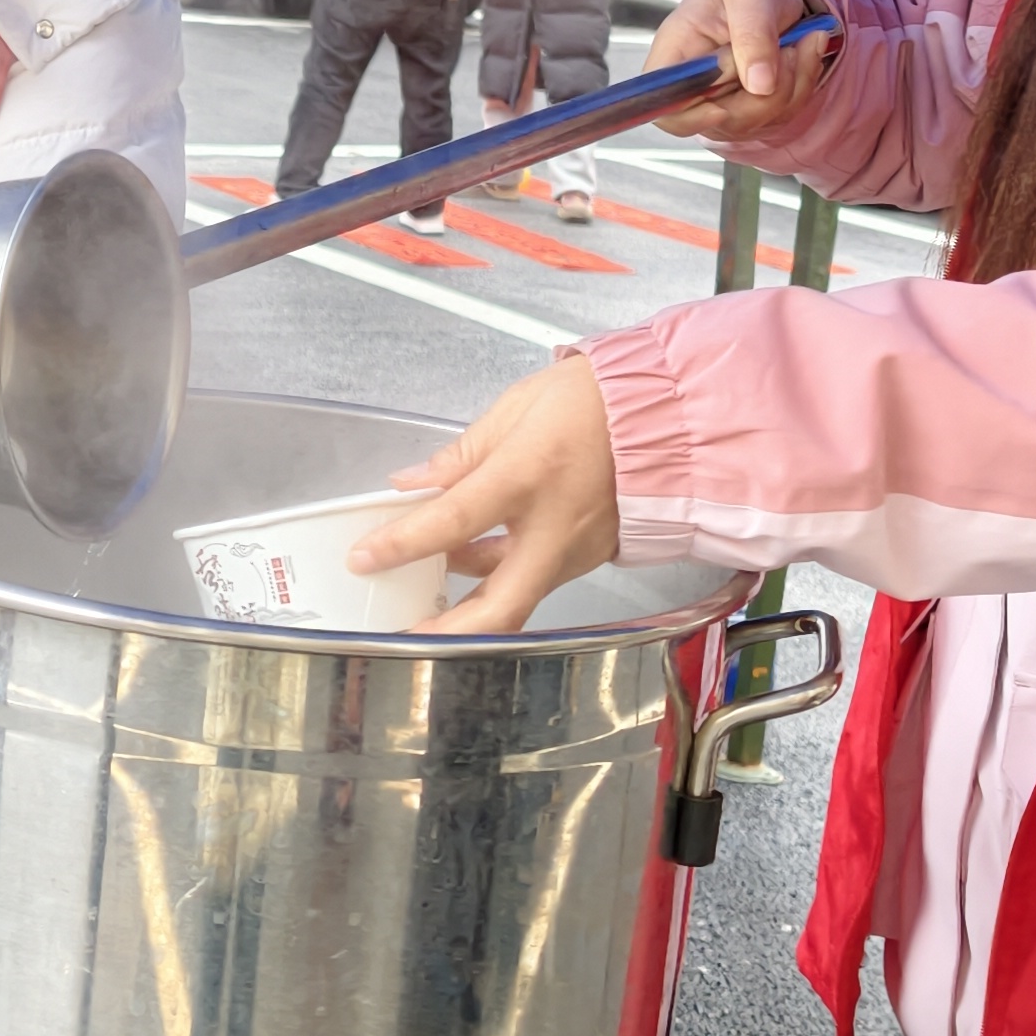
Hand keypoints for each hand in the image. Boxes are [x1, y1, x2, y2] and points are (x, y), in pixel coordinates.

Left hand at [342, 357, 622, 634]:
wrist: (671, 413)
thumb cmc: (595, 400)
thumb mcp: (517, 409)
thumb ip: (461, 456)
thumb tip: (413, 485)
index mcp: (527, 476)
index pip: (452, 522)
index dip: (402, 544)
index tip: (363, 558)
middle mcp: (553, 528)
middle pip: (497, 608)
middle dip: (446, 633)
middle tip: (404, 636)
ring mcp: (576, 551)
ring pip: (516, 597)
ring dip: (469, 601)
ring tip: (426, 589)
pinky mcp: (590, 558)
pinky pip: (535, 577)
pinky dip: (500, 576)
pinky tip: (473, 559)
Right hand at [646, 0, 839, 143]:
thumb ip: (752, 35)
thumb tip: (759, 85)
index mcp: (674, 58)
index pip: (665, 108)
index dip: (690, 117)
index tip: (722, 107)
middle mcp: (694, 89)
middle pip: (721, 120)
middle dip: (764, 91)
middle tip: (788, 47)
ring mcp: (724, 106)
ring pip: (759, 119)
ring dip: (792, 82)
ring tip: (800, 41)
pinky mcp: (754, 114)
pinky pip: (784, 114)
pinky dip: (802, 83)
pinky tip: (802, 52)